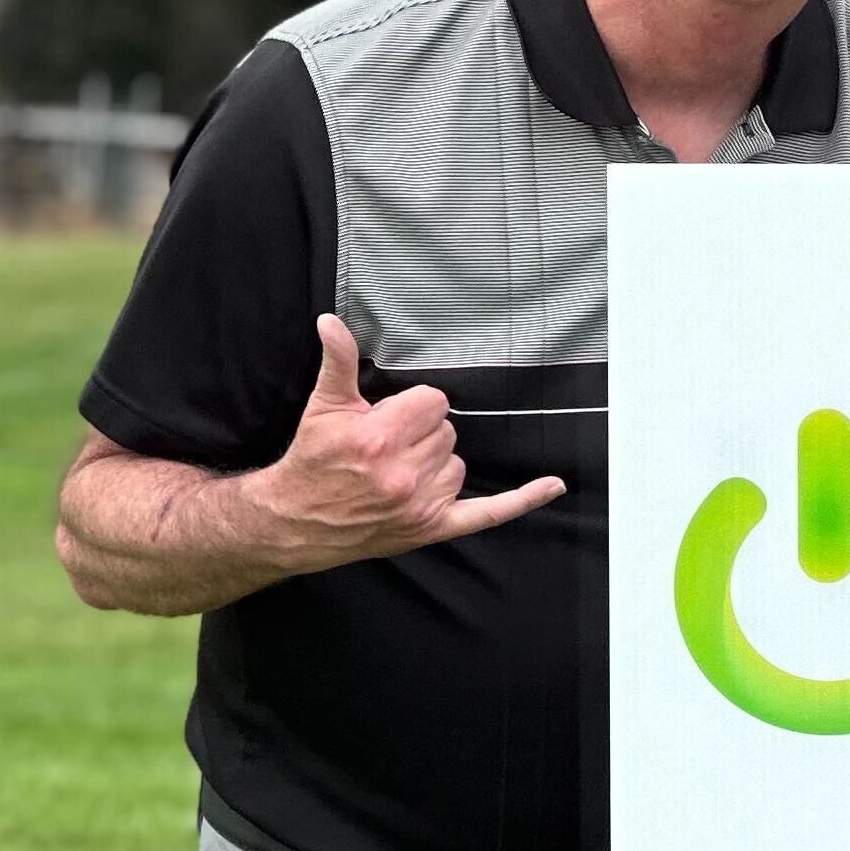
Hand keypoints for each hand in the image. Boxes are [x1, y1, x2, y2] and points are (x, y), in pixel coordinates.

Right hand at [258, 315, 565, 571]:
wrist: (296, 520)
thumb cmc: (312, 461)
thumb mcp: (323, 407)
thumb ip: (338, 363)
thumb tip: (331, 323)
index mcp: (380, 437)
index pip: (434, 402)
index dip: (414, 407)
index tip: (392, 417)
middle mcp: (403, 472)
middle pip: (447, 432)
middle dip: (421, 434)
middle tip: (389, 447)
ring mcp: (420, 504)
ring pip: (457, 464)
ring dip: (435, 464)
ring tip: (397, 472)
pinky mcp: (433, 527)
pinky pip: (489, 512)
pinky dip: (522, 499)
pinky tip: (553, 485)